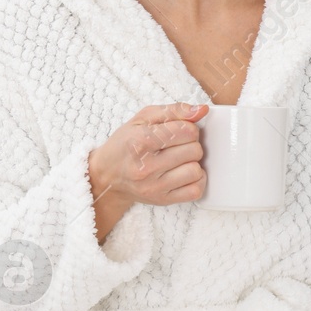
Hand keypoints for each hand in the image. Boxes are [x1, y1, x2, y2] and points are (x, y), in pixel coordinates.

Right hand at [88, 102, 209, 213]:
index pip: (187, 131)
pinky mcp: (162, 200)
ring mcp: (154, 186)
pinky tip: (183, 173)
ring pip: (196, 171)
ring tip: (178, 160)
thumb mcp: (143, 118)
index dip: (188, 127)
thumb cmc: (126, 143)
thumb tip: (202, 110)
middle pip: (195, 150)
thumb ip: (175, 110)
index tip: (178, 131)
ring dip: (192, 163)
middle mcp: (146, 166)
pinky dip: (195, 180)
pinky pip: (195, 191)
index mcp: (140, 141)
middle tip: (176, 146)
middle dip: (191, 144)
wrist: (107, 175)